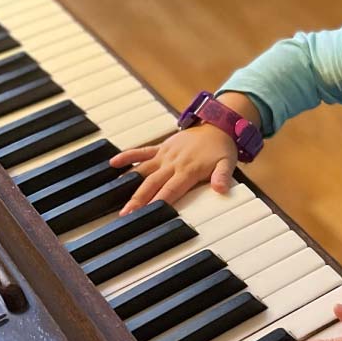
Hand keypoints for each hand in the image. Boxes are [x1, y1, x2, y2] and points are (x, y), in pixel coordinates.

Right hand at [109, 124, 237, 215]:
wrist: (218, 125)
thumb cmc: (222, 149)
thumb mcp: (228, 163)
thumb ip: (223, 176)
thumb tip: (221, 189)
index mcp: (189, 170)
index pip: (171, 190)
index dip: (158, 202)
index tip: (147, 214)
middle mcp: (173, 163)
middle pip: (153, 184)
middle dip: (139, 199)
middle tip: (125, 214)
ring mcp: (165, 155)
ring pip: (143, 170)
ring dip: (129, 183)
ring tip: (115, 196)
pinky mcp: (161, 148)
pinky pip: (142, 152)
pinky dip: (128, 156)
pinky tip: (113, 163)